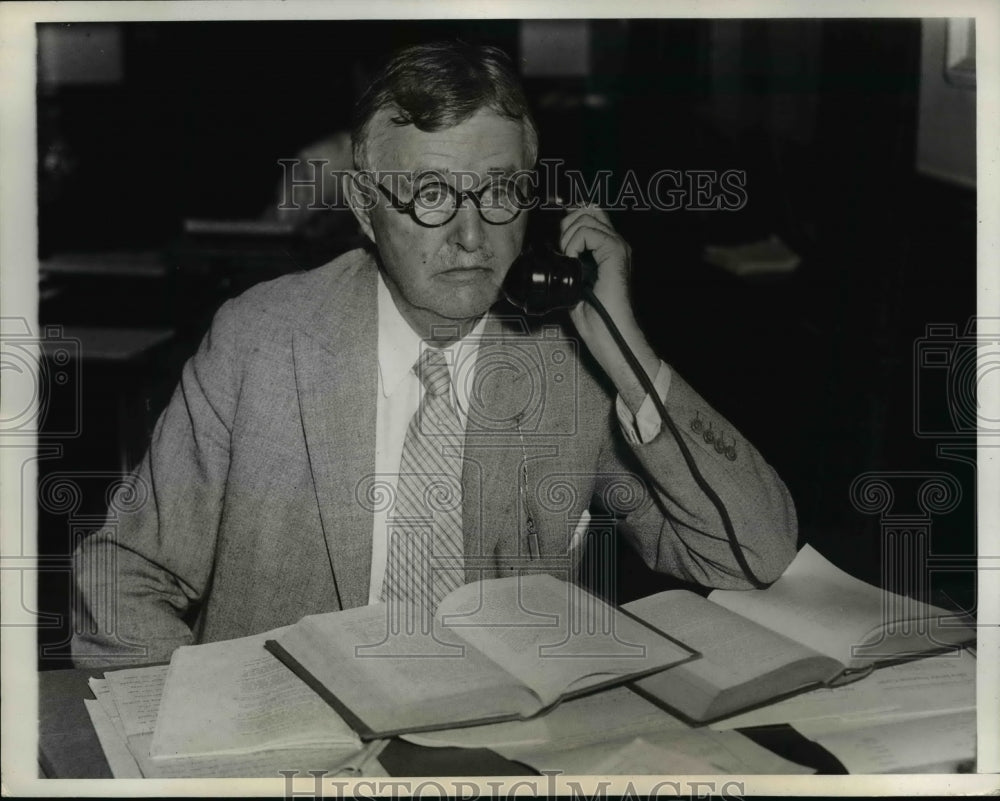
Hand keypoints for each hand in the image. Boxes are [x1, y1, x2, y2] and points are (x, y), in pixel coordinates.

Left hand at [559, 206, 661, 411]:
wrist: (609, 335)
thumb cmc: (595, 318)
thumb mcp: (573, 286)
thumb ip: (567, 266)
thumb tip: (551, 253)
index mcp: (607, 250)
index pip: (589, 214)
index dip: (570, 217)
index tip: (557, 237)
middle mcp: (615, 244)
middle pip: (589, 209)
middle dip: (566, 223)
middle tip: (561, 250)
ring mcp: (618, 247)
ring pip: (587, 217)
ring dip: (568, 235)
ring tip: (567, 259)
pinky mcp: (616, 253)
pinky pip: (589, 232)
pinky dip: (574, 243)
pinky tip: (572, 261)